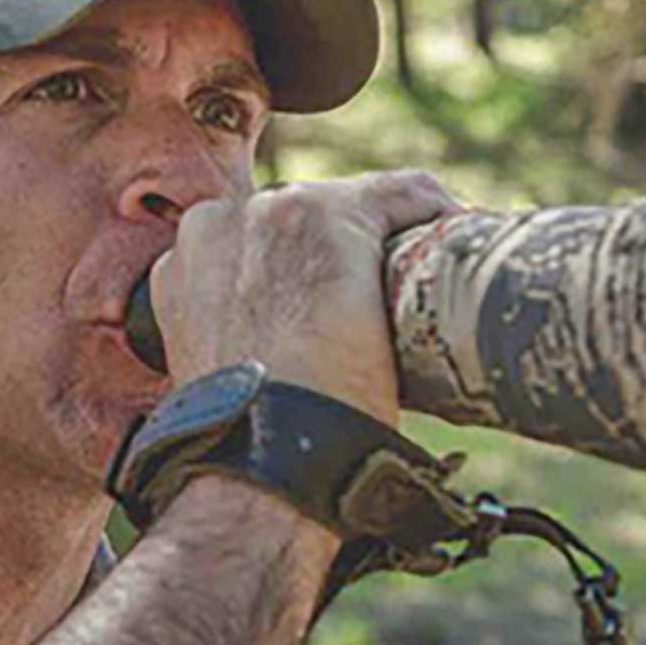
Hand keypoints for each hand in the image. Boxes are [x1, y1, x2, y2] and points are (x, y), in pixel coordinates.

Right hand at [149, 172, 460, 426]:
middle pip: (306, 219)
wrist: (264, 450)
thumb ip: (247, 344)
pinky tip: (459, 239)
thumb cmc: (251, 440)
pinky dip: (433, 214)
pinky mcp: (331, 215)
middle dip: (347, 255)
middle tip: (388, 303)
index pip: (260, 244)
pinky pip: (402, 195)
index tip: (343, 306)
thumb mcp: (226, 377)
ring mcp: (273, 214)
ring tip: (427, 282)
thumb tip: (289, 364)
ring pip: (356, 205)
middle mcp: (219, 224)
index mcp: (185, 267)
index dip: (308, 274)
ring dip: (391, 237)